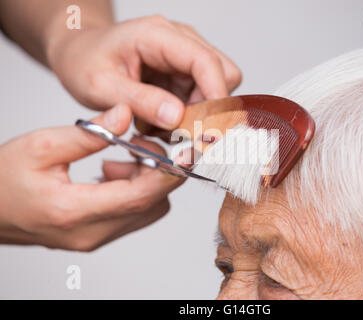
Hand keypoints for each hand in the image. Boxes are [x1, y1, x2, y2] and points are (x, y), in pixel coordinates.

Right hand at [0, 104, 183, 250]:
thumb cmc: (3, 179)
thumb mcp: (40, 146)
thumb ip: (88, 133)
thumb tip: (126, 115)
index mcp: (75, 211)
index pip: (140, 196)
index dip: (170, 173)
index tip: (189, 151)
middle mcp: (91, 233)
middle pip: (150, 203)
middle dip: (158, 170)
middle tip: (139, 142)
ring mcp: (95, 239)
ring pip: (147, 210)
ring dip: (146, 180)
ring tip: (121, 156)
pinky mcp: (97, 236)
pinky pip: (133, 214)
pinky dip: (135, 190)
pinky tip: (114, 171)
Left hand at [47, 15, 241, 129]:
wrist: (79, 55)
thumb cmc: (85, 62)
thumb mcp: (101, 87)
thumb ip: (140, 101)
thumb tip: (178, 117)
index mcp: (158, 35)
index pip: (205, 61)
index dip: (215, 96)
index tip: (209, 130)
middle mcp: (180, 41)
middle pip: (222, 75)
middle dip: (207, 109)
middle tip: (178, 132)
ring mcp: (184, 58)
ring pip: (214, 91)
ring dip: (195, 116)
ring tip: (158, 126)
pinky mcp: (183, 74)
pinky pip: (201, 100)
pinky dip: (186, 117)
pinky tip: (159, 121)